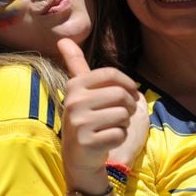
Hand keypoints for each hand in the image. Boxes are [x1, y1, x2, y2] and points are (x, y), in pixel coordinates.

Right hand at [58, 38, 142, 194]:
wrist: (78, 156)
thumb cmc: (86, 117)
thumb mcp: (79, 90)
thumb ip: (74, 63)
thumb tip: (63, 39)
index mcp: (75, 85)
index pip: (110, 74)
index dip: (128, 83)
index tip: (131, 92)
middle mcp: (74, 101)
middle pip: (121, 95)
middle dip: (129, 106)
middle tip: (124, 113)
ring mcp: (79, 123)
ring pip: (123, 115)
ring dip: (124, 123)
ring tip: (112, 126)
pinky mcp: (88, 142)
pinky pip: (120, 134)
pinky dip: (119, 138)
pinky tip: (107, 140)